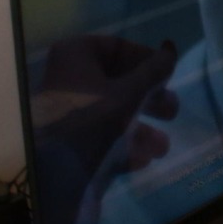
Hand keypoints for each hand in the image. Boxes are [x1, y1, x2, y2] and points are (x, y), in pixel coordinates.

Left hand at [32, 34, 185, 184]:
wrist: (51, 176)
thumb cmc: (90, 121)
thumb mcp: (129, 93)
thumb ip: (153, 72)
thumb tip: (171, 48)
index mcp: (75, 56)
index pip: (116, 47)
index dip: (146, 60)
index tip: (168, 77)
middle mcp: (69, 79)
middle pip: (118, 82)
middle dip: (150, 100)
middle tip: (171, 113)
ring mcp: (68, 112)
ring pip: (113, 113)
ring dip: (142, 129)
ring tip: (161, 148)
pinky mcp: (69, 141)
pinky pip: (101, 136)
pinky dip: (123, 145)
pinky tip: (141, 160)